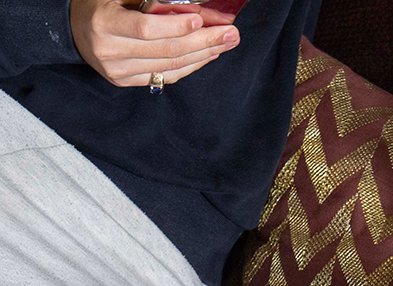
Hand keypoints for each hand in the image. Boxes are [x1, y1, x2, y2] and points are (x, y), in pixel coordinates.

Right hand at [70, 0, 240, 88]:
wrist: (74, 30)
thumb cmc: (99, 5)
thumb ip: (149, 3)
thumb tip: (189, 8)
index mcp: (104, 24)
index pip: (146, 29)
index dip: (175, 27)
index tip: (200, 21)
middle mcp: (111, 51)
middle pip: (166, 51)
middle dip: (204, 42)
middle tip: (230, 34)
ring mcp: (120, 71)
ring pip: (171, 67)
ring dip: (204, 55)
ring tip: (226, 43)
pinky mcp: (128, 82)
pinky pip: (167, 76)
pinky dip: (191, 65)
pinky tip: (208, 55)